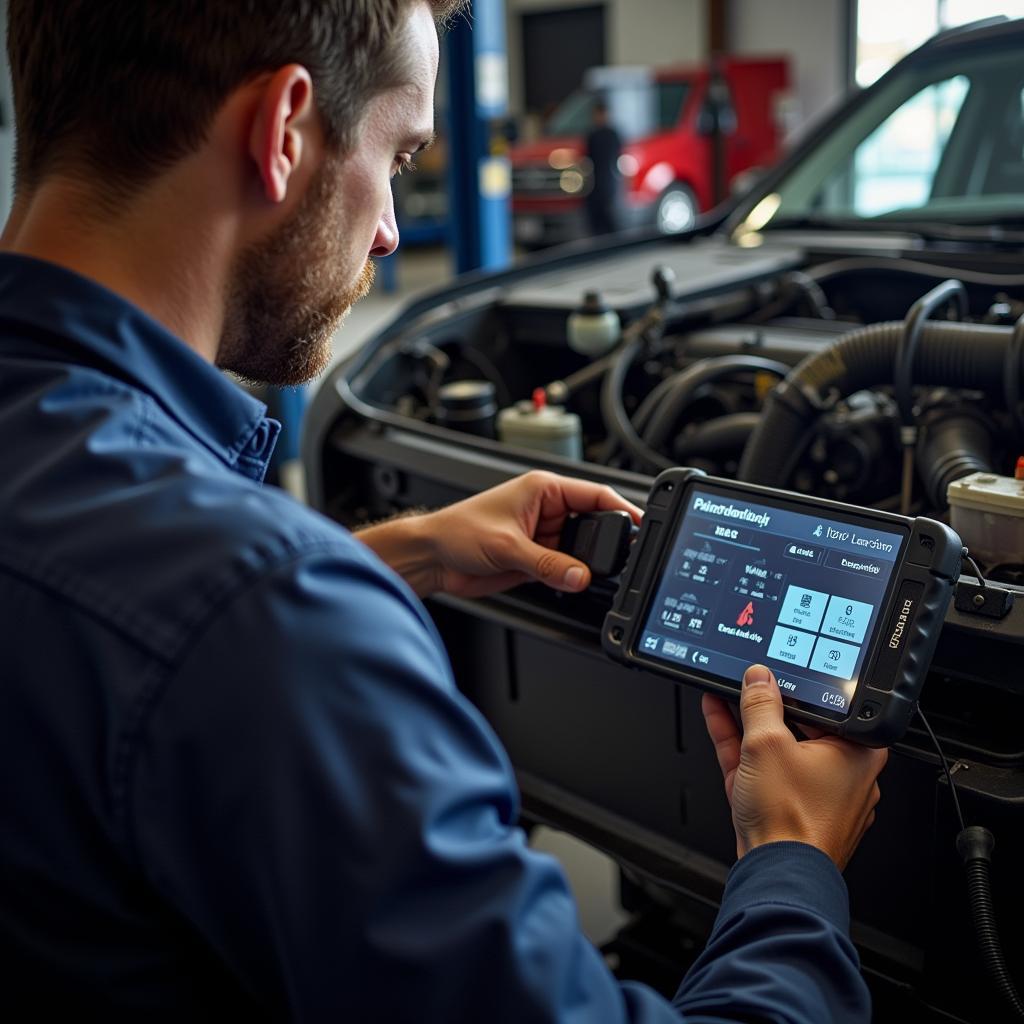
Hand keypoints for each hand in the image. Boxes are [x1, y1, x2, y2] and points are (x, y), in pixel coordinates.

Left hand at [357, 471, 641, 598]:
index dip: (622, 509)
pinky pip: (566, 570)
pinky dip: (572, 578)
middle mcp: (547, 510)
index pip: (595, 495)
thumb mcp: (507, 546)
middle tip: (621, 559)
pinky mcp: (536, 561)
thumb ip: (548, 564)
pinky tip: (574, 583)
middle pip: (594, 525)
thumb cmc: (457, 531)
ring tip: (591, 575)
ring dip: (587, 564)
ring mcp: (543, 537)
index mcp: (543, 489)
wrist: (432, 559)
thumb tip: (581, 576)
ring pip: (582, 551)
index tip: (640, 526)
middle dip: (607, 542)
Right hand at [701, 665, 887, 869]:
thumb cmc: (793, 822)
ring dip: (747, 723)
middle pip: (798, 727)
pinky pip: (764, 767)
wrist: (777, 875)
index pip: (824, 707)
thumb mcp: (767, 745)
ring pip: (776, 748)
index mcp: (859, 754)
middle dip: (764, 706)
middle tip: (744, 685)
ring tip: (724, 695)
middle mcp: (844, 775)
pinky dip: (743, 747)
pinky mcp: (787, 809)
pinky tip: (720, 719)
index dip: (794, 688)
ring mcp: (815, 794)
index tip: (771, 676)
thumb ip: (760, 704)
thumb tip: (759, 679)